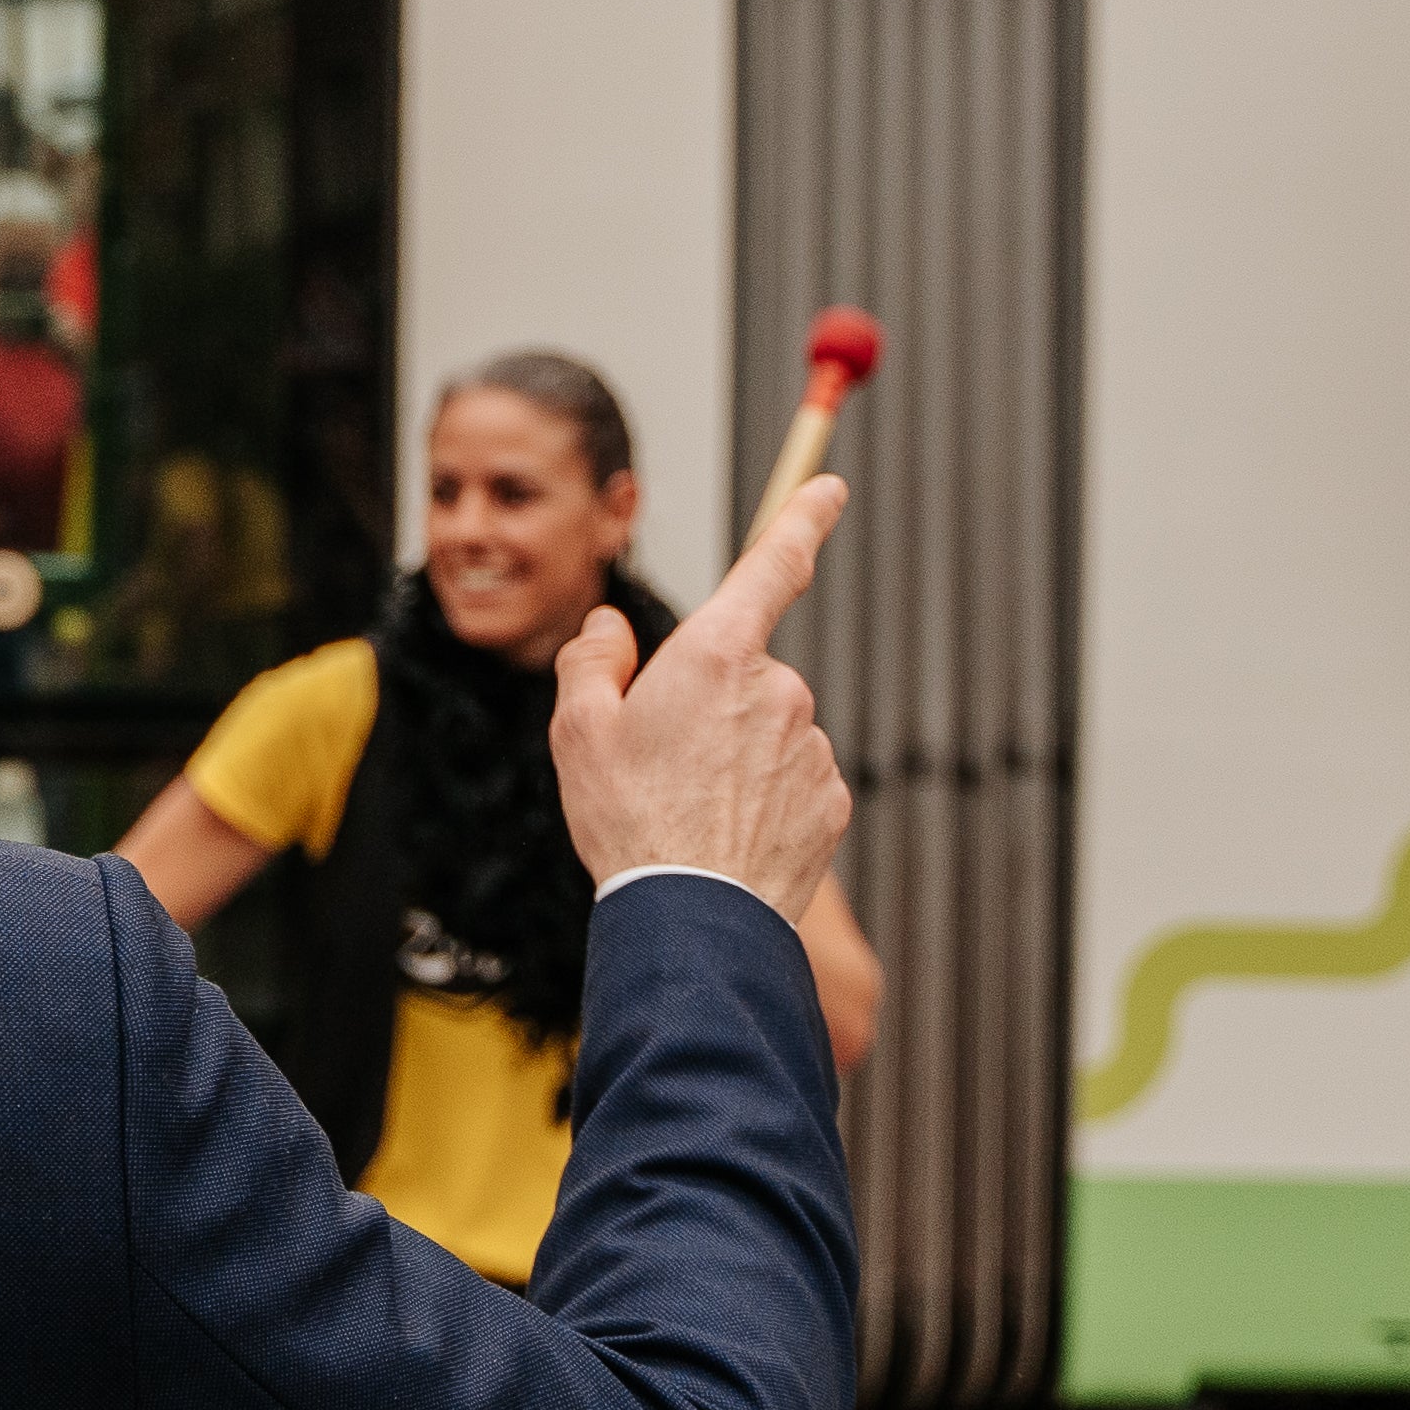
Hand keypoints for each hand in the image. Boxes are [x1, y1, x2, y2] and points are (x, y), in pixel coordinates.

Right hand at [553, 477, 851, 912]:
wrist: (693, 919)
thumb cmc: (629, 820)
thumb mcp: (578, 731)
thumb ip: (592, 662)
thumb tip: (609, 630)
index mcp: (716, 654)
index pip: (772, 566)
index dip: (804, 520)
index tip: (829, 490)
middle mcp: (778, 688)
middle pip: (745, 673)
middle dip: (711, 703)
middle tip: (662, 762)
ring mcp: (812, 746)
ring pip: (771, 731)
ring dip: (737, 756)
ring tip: (690, 810)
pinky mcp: (832, 801)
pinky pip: (794, 781)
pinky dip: (764, 799)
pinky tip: (727, 835)